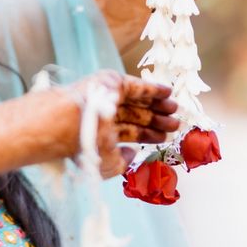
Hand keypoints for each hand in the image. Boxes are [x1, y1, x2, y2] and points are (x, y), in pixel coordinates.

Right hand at [59, 70, 177, 178]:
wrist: (71, 124)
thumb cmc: (87, 147)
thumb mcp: (107, 164)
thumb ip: (123, 162)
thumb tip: (132, 152)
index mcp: (104, 133)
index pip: (131, 133)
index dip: (149, 135)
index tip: (165, 136)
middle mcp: (107, 114)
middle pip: (137, 116)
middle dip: (156, 120)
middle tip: (174, 123)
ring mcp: (109, 97)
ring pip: (138, 101)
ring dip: (157, 104)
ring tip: (175, 108)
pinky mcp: (113, 82)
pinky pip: (137, 86)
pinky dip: (153, 89)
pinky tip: (168, 92)